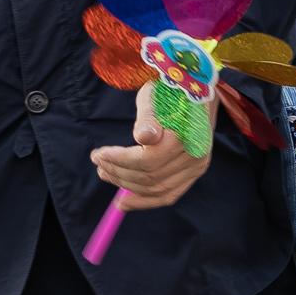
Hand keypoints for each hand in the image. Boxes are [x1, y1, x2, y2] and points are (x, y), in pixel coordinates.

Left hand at [90, 82, 214, 210]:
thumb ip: (148, 117)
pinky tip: (124, 203)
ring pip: (157, 188)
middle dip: (119, 172)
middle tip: (98, 162)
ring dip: (127, 186)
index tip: (99, 153)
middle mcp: (194, 156)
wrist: (197, 95)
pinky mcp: (194, 174)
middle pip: (151, 176)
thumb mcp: (155, 95)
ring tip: (105, 174)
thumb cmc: (170, 91)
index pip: (148, 159)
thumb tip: (143, 136)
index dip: (120, 160)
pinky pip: (169, 195)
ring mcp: (196, 167)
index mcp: (185, 135)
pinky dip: (145, 202)